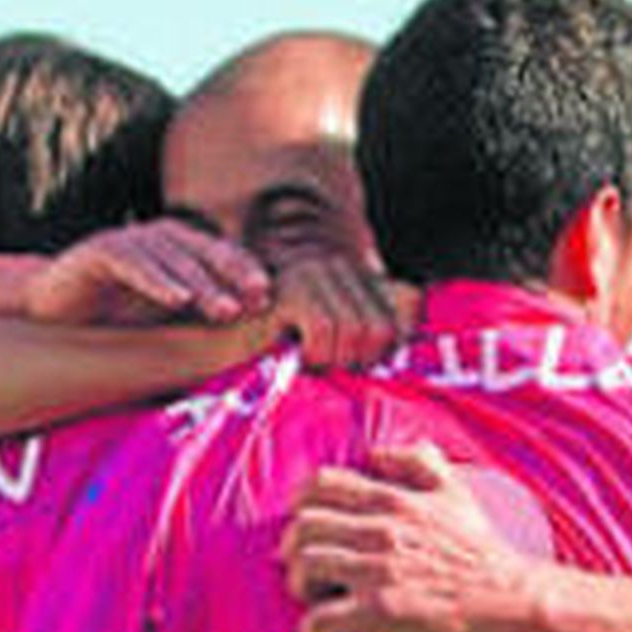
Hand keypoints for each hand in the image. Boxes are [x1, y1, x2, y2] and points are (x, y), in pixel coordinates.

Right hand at [20, 220, 271, 325]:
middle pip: (202, 251)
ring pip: (172, 256)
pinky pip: (133, 261)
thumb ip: (197, 324)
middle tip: (256, 301)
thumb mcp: (162, 324)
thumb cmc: (111, 322)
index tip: (269, 301)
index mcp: (177, 251)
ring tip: (224, 308)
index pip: (218, 256)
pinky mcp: (98, 251)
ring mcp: (127, 242)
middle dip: (232, 275)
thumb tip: (245, 347)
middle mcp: (156, 240)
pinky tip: (175, 300)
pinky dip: (156, 279)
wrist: (50, 314)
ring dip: (200, 282)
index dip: (244, 274)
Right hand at [268, 253, 403, 370]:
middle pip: (380, 328)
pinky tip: (295, 354)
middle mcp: (337, 264)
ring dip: (331, 360)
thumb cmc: (277, 353)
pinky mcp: (291, 288)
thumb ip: (374, 329)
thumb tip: (408, 334)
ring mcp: (313, 271)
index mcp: (354, 273)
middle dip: (356, 361)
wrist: (223, 346)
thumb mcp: (335, 343)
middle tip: (326, 368)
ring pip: (354, 331)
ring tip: (308, 360)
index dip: (384, 349)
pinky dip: (312, 353)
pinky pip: (323, 330)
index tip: (353, 364)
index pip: (405, 307)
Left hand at [282, 443, 539, 631]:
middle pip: (304, 526)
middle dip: (293, 547)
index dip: (300, 503)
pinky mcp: (379, 612)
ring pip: (305, 567)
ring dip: (299, 584)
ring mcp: (377, 571)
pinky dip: (310, 629)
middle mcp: (380, 530)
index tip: (301, 520)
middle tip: (302, 564)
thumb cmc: (483, 553)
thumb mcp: (456, 492)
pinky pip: (320, 619)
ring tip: (314, 597)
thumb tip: (381, 454)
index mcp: (393, 501)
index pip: (323, 485)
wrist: (509, 599)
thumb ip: (419, 464)